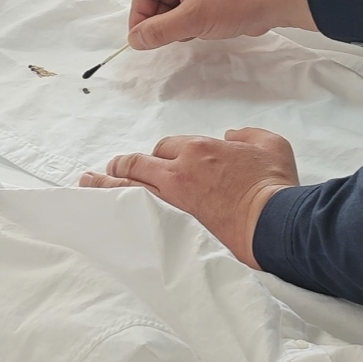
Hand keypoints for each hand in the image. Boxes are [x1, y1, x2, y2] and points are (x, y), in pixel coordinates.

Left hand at [79, 128, 299, 267]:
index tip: (159, 161)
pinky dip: (116, 209)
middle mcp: (178, 172)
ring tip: (88, 183)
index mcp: (199, 150)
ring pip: (127, 187)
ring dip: (105, 184)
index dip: (160, 152)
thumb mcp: (271, 145)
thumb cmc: (273, 185)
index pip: (166, 146)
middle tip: (108, 168)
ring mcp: (171, 200)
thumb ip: (247, 136)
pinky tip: (105, 210)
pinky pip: (134, 213)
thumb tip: (232, 136)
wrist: (274, 225)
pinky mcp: (170, 226)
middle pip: (138, 164)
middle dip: (121, 165)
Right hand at [127, 0, 316, 49]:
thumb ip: (159, 31)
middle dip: (160, 21)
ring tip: (191, 31)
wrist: (274, 2)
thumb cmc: (236, 3)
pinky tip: (200, 29)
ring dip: (175, 23)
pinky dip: (187, 21)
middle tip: (169, 39)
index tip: (140, 40)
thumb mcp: (192, 19)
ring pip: (171, 5)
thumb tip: (134, 40)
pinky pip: (185, 6)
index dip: (139, 17)